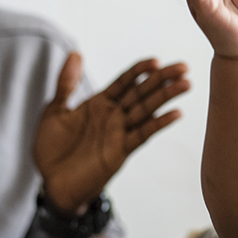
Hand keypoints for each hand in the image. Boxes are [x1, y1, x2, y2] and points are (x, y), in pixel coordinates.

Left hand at [34, 53, 189, 214]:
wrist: (52, 184)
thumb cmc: (52, 149)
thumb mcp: (55, 111)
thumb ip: (67, 83)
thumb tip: (76, 53)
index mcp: (99, 103)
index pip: (125, 81)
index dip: (140, 70)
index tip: (156, 60)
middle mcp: (114, 115)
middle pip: (142, 92)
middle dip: (162, 79)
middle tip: (183, 67)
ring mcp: (119, 132)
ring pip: (147, 109)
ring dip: (167, 96)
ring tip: (186, 83)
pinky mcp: (121, 150)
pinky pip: (143, 133)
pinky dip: (159, 123)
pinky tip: (175, 113)